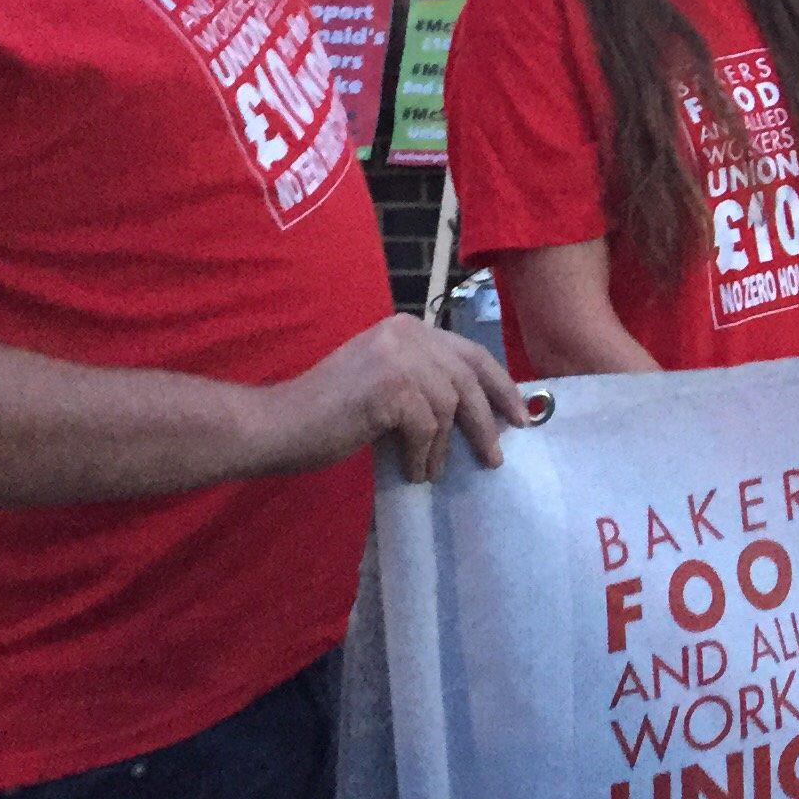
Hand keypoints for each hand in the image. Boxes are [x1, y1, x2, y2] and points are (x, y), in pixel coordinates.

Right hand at [267, 313, 522, 485]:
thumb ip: (425, 382)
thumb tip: (479, 410)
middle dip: (488, 418)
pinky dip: (421, 455)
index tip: (519, 415)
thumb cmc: (330, 412)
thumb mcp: (386, 383)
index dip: (499, 385)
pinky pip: (426, 429)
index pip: (470, 353)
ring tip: (434, 470)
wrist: (278, 424)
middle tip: (497, 454)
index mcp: (407, 328)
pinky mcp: (390, 386)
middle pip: (468, 379)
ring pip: (449, 407)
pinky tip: (412, 471)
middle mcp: (407, 333)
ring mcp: (398, 357)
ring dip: (445, 447)